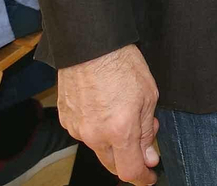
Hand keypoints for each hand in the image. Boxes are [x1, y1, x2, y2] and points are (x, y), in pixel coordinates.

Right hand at [56, 45, 160, 184]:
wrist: (90, 45)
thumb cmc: (122, 64)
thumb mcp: (148, 96)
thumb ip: (146, 131)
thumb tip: (148, 157)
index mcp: (119, 131)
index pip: (130, 171)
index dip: (142, 178)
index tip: (150, 176)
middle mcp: (95, 135)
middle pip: (113, 164)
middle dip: (129, 158)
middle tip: (143, 135)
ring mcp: (77, 129)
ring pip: (99, 148)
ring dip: (114, 140)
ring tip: (125, 112)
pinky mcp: (67, 119)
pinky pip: (85, 133)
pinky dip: (98, 128)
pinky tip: (107, 106)